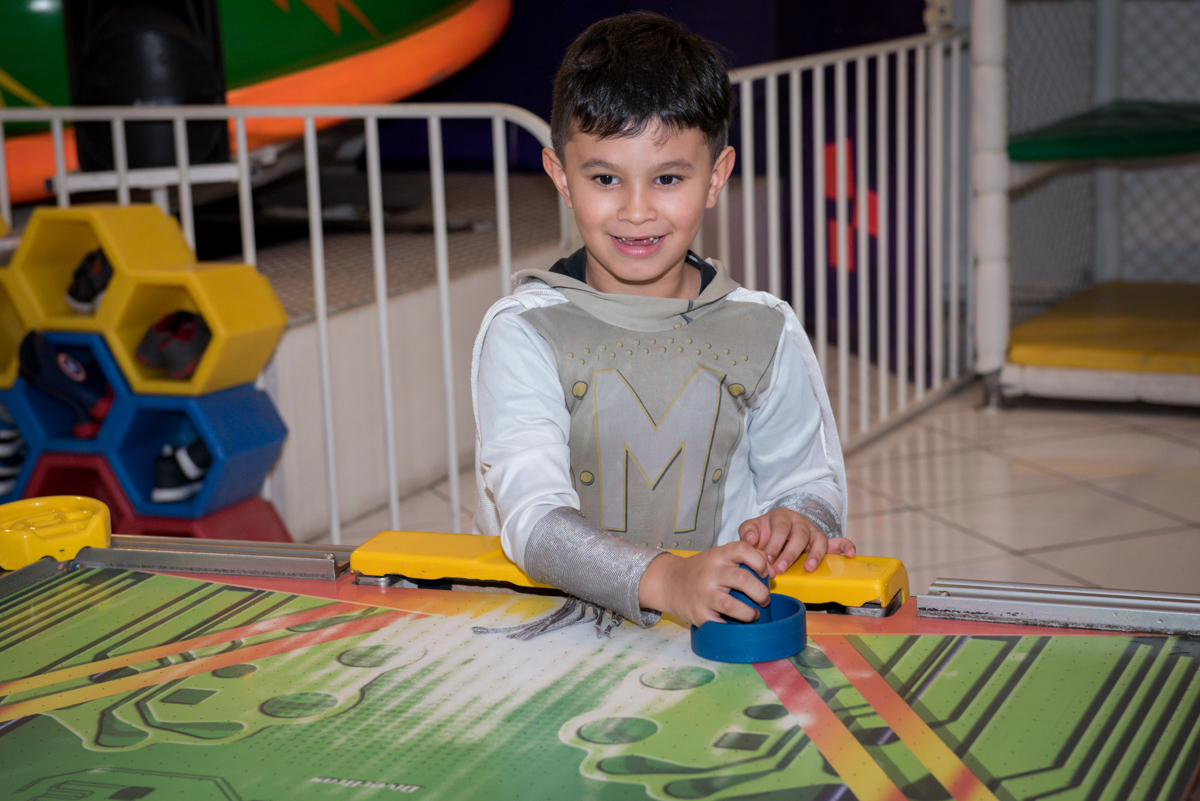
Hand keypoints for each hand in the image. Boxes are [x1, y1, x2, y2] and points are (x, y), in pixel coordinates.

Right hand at [637, 542, 769, 627]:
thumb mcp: (719, 556)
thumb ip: (746, 557)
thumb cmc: (702, 569)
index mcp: (717, 556)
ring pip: (732, 605)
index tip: (764, 573)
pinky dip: (732, 626)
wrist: (668, 582)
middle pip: (742, 579)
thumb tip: (772, 570)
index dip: (759, 561)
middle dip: (761, 592)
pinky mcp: (698, 614)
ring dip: (749, 613)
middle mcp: (710, 573)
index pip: (742, 549)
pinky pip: (720, 623)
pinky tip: (736, 624)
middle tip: (764, 599)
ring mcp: (703, 594)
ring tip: (753, 615)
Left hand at [738, 508, 855, 576]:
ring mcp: (814, 532)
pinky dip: (846, 546)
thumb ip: (747, 532)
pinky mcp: (824, 541)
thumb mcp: (752, 527)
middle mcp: (800, 522)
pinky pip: (839, 542)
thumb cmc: (764, 531)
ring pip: (819, 539)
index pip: (780, 529)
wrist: (776, 528)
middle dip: (789, 553)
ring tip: (808, 568)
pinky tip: (851, 554)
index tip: (766, 559)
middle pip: (799, 535)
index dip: (774, 544)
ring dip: (815, 554)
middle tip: (779, 569)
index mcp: (782, 517)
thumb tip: (752, 540)